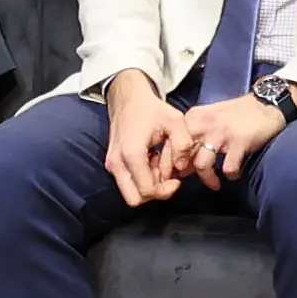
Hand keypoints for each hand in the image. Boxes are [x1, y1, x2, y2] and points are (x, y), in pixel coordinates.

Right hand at [99, 75, 184, 202]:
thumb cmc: (151, 109)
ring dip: (148, 185)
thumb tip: (181, 167)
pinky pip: (128, 182)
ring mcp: (112, 164)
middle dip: (155, 192)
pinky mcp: (113, 163)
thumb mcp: (175, 120)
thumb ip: (183, 143)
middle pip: (135, 199)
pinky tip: (152, 162)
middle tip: (168, 177)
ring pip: (130, 193)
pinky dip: (142, 178)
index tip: (177, 179)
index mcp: (131, 153)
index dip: (166, 191)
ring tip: (160, 165)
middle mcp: (117, 163)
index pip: (147, 191)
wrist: (128, 98)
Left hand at [170, 92, 289, 187]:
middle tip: (189, 183)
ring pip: (201, 165)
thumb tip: (181, 164)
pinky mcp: (239, 141)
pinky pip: (228, 168)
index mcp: (194, 117)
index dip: (169, 162)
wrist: (266, 102)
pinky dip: (231, 175)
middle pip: (182, 155)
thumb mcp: (210, 118)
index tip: (174, 175)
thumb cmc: (237, 114)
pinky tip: (234, 174)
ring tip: (214, 184)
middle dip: (183, 173)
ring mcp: (221, 132)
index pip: (171, 143)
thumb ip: (195, 137)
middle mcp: (204, 124)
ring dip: (207, 179)